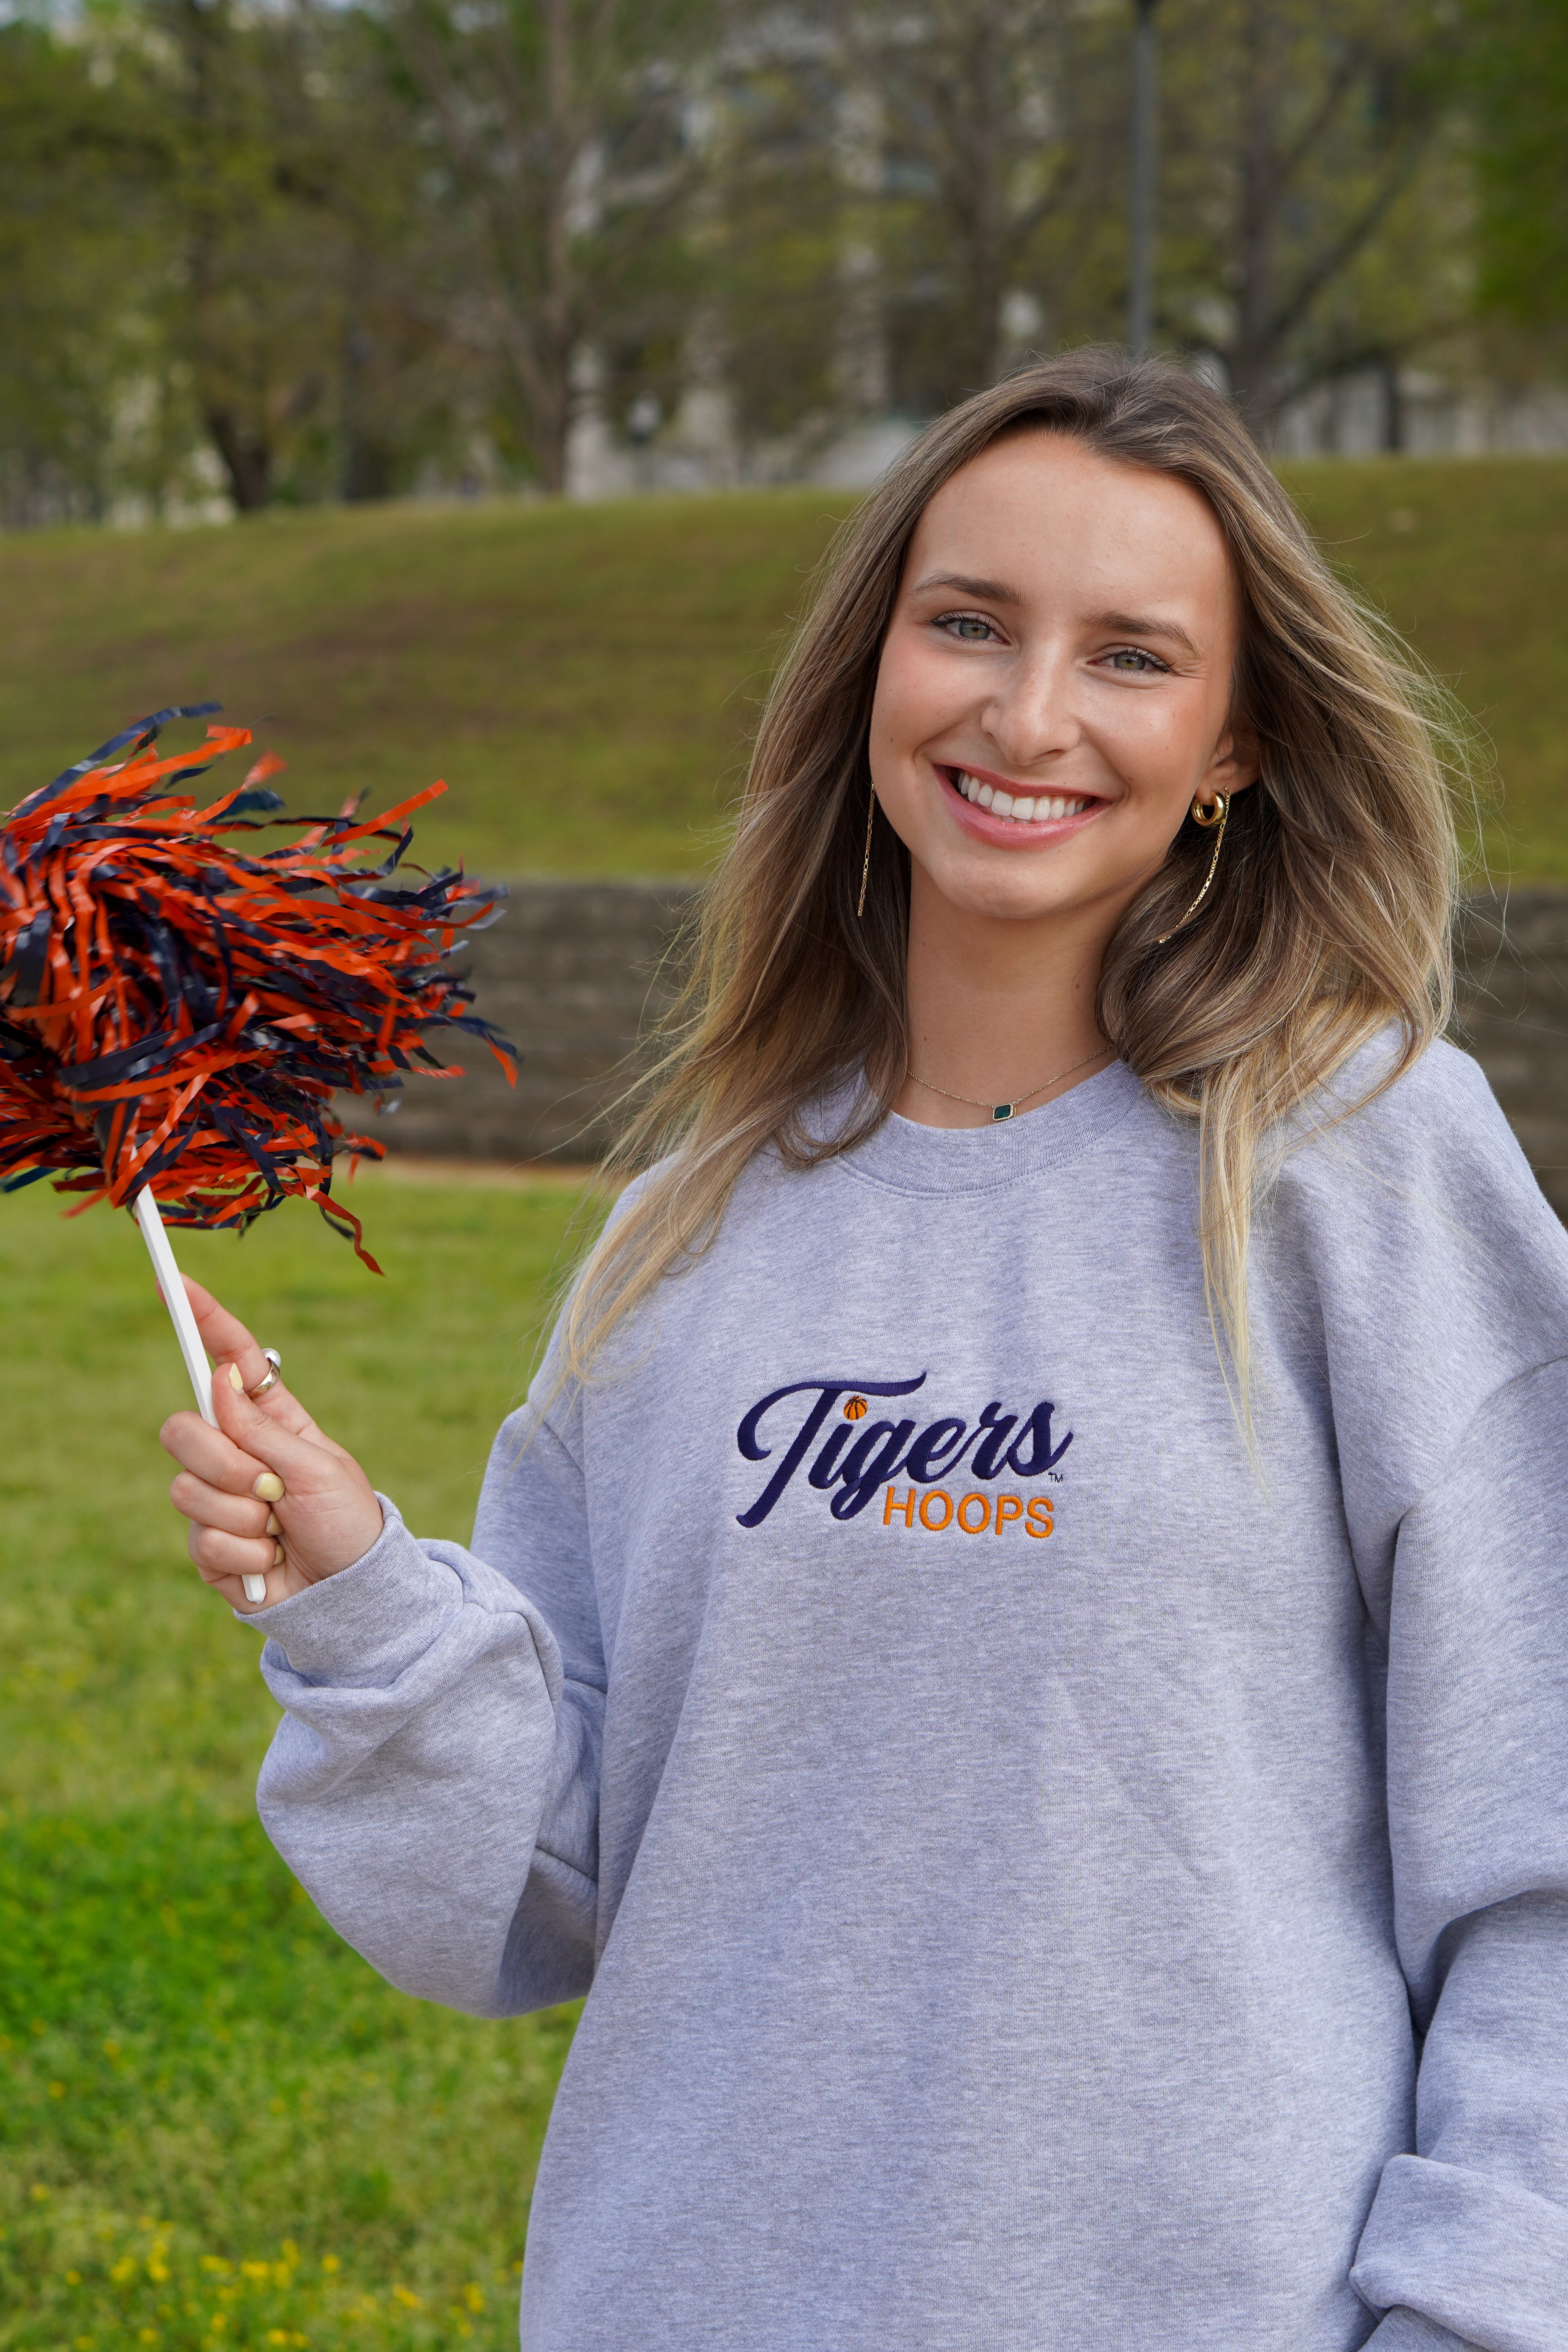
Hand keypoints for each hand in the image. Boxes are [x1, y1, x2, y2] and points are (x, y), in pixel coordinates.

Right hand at [160, 1278, 384, 1614]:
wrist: (349, 1594)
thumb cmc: (346, 1522)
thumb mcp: (316, 1468)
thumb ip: (261, 1429)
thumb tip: (217, 1376)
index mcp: (270, 1421)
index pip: (229, 1361)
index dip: (203, 1322)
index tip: (175, 1284)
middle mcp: (236, 1453)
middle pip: (182, 1428)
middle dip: (224, 1461)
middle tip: (268, 1488)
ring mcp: (216, 1498)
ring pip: (185, 1486)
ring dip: (241, 1512)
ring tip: (278, 1527)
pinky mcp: (207, 1543)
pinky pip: (199, 1535)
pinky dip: (242, 1550)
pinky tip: (267, 1559)